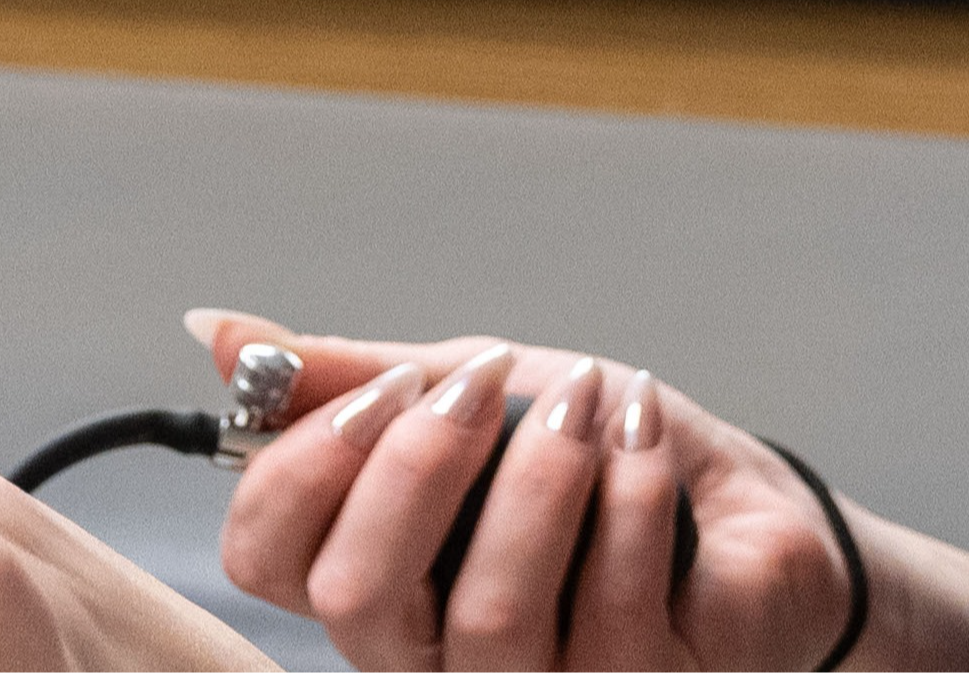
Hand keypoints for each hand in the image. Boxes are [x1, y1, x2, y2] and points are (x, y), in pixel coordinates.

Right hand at [198, 312, 856, 672]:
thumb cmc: (601, 458)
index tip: (393, 382)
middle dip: (420, 464)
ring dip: (544, 476)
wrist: (751, 509)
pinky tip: (646, 438)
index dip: (306, 466)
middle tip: (482, 380)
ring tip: (590, 399)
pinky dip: (633, 494)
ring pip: (491, 614)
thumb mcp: (476, 392)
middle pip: (356, 598)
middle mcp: (433, 659)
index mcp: (375, 584)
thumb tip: (217, 328)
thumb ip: (355, 376)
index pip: (265, 560)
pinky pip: (614, 603)